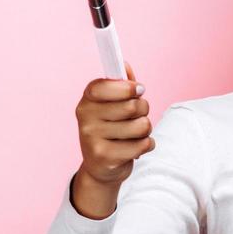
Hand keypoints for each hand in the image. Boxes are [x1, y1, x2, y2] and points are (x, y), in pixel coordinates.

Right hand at [71, 62, 151, 218]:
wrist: (101, 168)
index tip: (138, 90)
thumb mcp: (113, 106)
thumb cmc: (112, 130)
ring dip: (146, 130)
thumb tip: (125, 65)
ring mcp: (92, 138)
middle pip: (132, 105)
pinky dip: (146, 145)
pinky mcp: (105, 157)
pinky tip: (135, 148)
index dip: (127, 87)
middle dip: (143, 110)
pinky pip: (143, 144)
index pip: (105, 85)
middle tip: (136, 117)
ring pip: (141, 125)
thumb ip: (122, 85)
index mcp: (87, 101)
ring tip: (135, 135)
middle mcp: (85, 118)